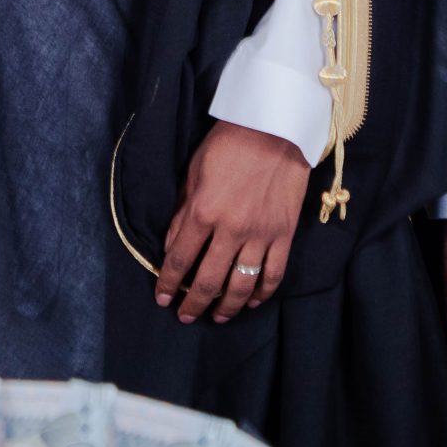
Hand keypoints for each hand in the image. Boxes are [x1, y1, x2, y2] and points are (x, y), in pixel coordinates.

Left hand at [156, 120, 310, 324]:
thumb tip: (171, 245)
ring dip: (226, 307)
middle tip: (185, 316)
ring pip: (241, 285)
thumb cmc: (229, 144)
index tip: (162, 298)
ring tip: (217, 317)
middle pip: (208, 281)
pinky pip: (273, 274)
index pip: (179, 259)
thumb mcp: (194, 173)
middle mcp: (230, 230)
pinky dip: (261, 294)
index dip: (168, 283)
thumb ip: (182, 212)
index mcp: (203, 212)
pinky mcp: (284, 235)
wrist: (275, 128)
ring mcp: (260, 235)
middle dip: (193, 303)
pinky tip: (250, 302)